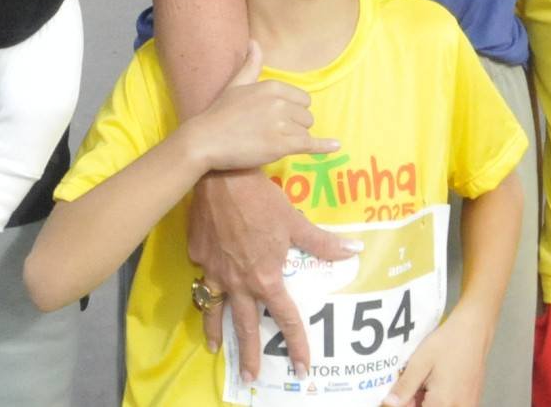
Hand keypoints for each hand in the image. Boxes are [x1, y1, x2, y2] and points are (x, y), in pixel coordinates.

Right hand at [183, 43, 335, 175]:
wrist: (205, 139)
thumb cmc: (219, 113)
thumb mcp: (235, 84)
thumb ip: (251, 64)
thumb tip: (255, 41)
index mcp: (272, 86)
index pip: (302, 99)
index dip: (293, 111)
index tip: (275, 119)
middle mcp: (279, 102)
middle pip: (306, 116)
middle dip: (295, 125)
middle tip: (271, 132)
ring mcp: (281, 124)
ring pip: (305, 131)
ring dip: (294, 139)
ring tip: (271, 142)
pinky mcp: (281, 145)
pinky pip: (309, 144)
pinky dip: (323, 146)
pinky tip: (336, 146)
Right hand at [187, 157, 358, 381]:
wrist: (219, 174)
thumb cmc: (261, 197)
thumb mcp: (295, 221)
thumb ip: (322, 243)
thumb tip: (354, 251)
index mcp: (265, 279)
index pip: (285, 320)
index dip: (297, 345)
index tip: (302, 368)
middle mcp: (238, 282)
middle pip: (244, 327)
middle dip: (248, 355)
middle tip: (251, 377)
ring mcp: (213, 270)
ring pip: (212, 309)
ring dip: (215, 331)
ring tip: (215, 347)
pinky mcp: (197, 254)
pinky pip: (202, 275)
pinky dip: (205, 283)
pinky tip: (206, 282)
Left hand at [386, 319, 488, 405]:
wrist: (474, 330)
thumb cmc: (449, 343)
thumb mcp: (420, 362)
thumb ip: (405, 387)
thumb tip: (390, 403)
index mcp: (442, 403)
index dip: (404, 404)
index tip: (398, 394)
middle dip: (415, 402)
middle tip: (413, 383)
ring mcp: (467, 406)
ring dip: (427, 401)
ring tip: (423, 380)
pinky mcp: (472, 401)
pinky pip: (451, 405)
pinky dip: (440, 399)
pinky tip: (434, 383)